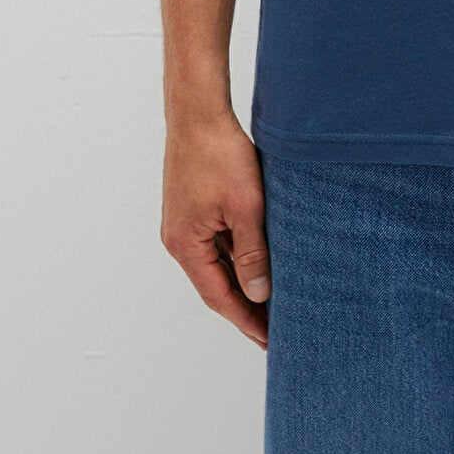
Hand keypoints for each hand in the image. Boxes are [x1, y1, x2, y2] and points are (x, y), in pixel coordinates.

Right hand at [161, 111, 271, 348]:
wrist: (198, 112)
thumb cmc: (220, 155)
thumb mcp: (245, 207)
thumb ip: (252, 253)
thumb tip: (259, 294)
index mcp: (186, 245)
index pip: (219, 297)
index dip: (245, 320)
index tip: (268, 341)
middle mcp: (179, 240)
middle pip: (215, 284)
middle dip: (244, 307)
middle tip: (274, 329)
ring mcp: (184, 224)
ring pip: (217, 263)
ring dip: (242, 281)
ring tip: (272, 301)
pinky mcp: (192, 208)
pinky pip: (216, 242)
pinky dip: (237, 256)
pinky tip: (259, 261)